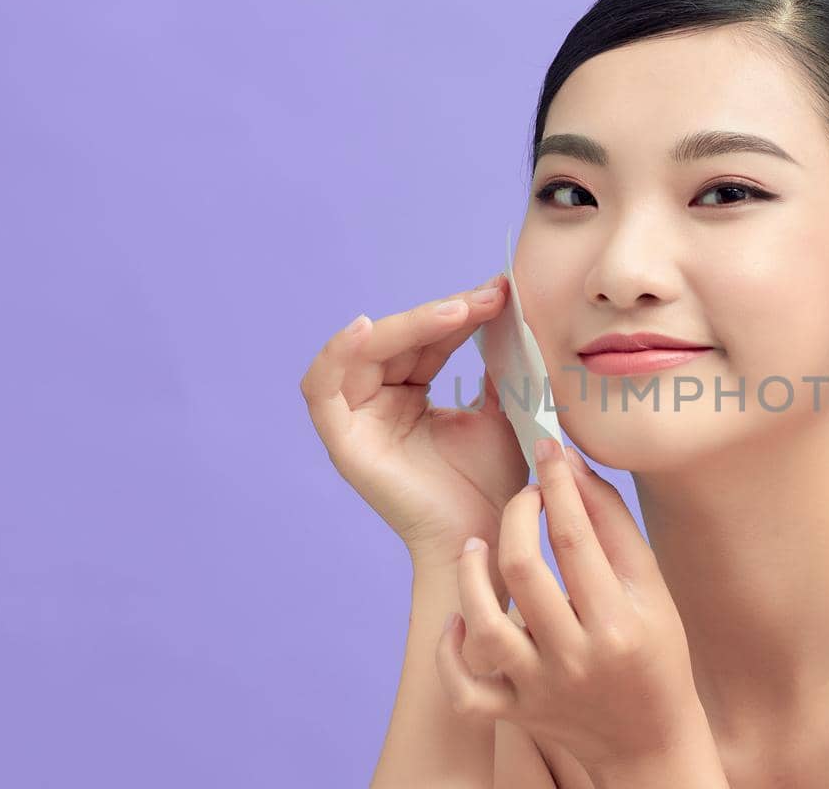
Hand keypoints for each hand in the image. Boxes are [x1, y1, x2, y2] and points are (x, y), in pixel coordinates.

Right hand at [298, 274, 527, 562]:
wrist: (489, 536)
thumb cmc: (496, 484)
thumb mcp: (500, 413)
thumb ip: (495, 369)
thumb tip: (505, 317)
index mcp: (410, 397)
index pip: (428, 341)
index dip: (460, 313)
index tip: (501, 292)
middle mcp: (377, 405)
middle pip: (397, 340)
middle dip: (442, 313)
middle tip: (489, 295)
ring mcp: (356, 423)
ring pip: (365, 353)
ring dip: (408, 325)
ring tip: (456, 310)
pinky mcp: (341, 444)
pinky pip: (322, 389)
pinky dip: (337, 354)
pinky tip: (365, 327)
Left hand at [434, 438, 713, 775]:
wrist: (650, 740)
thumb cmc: (655, 651)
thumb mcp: (650, 588)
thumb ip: (613, 524)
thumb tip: (571, 466)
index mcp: (618, 621)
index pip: (575, 537)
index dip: (557, 484)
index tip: (549, 449)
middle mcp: (576, 656)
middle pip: (523, 569)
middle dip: (515, 513)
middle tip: (524, 494)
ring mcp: (540, 688)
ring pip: (485, 626)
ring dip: (470, 576)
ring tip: (476, 546)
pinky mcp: (515, 712)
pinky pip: (465, 689)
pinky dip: (452, 654)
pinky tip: (459, 621)